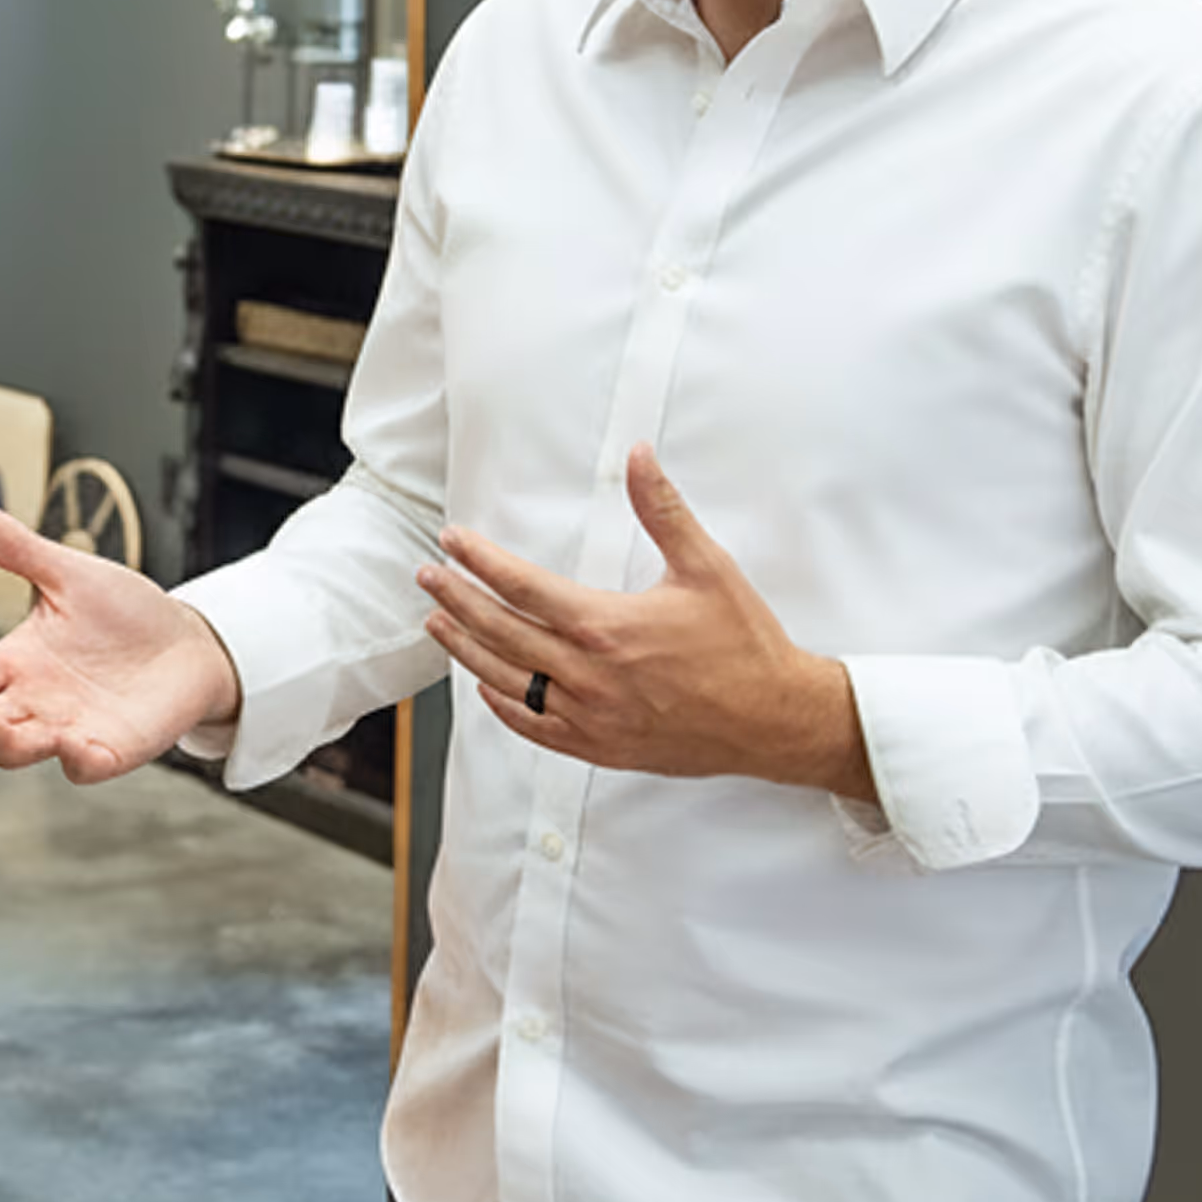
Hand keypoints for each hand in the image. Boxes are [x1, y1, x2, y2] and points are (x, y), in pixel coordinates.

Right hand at [0, 501, 243, 782]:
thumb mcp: (69, 574)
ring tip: (0, 723)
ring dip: (5, 743)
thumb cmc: (125, 613)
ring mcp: (70, 729)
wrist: (187, 641)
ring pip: (18, 752)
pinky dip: (76, 761)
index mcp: (18, 661)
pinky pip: (83, 767)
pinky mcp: (110, 749)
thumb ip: (18, 549)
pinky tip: (75, 744)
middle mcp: (36, 701)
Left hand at [419, 444, 874, 799]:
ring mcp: (590, 716)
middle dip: (456, 600)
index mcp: (605, 626)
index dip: (478, 560)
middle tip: (426, 577)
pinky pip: (535, 728)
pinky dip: (503, 706)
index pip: (520, 586)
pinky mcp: (601, 747)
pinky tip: (486, 687)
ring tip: (437, 625)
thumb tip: (639, 455)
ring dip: (466, 650)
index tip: (451, 541)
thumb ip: (663, 509)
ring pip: (507, 681)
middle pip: (500, 632)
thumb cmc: (744, 643)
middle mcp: (587, 674)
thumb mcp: (706, 566)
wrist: (775, 720)